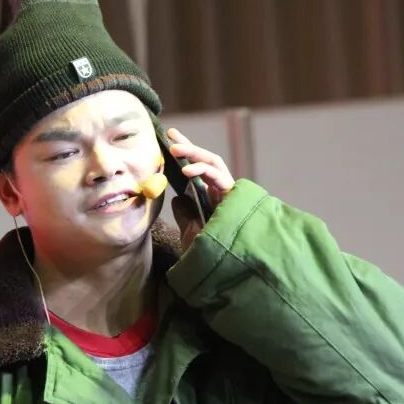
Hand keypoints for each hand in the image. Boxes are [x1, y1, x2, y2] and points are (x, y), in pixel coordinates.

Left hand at [166, 127, 235, 251]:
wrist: (226, 268)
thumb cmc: (211, 253)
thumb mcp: (191, 231)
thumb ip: (185, 214)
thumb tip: (176, 197)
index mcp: (213, 197)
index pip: (198, 169)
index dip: (186, 154)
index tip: (169, 140)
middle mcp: (223, 191)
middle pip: (206, 161)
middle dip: (189, 146)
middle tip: (170, 135)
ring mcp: (230, 193)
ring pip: (214, 163)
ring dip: (194, 153)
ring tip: (174, 150)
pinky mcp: (235, 196)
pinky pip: (218, 176)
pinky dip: (202, 171)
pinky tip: (186, 171)